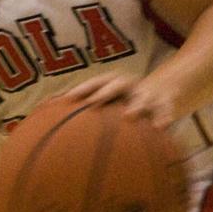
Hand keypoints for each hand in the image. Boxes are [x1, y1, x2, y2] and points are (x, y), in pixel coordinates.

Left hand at [63, 75, 178, 129]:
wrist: (163, 92)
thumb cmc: (124, 103)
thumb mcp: (107, 101)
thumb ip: (83, 109)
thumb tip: (47, 113)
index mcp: (112, 83)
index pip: (94, 82)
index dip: (82, 88)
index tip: (67, 99)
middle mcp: (129, 85)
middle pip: (117, 84)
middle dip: (105, 91)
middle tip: (93, 102)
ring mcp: (148, 93)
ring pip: (142, 96)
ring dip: (136, 104)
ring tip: (130, 115)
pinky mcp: (165, 104)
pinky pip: (165, 111)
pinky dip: (164, 118)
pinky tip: (161, 129)